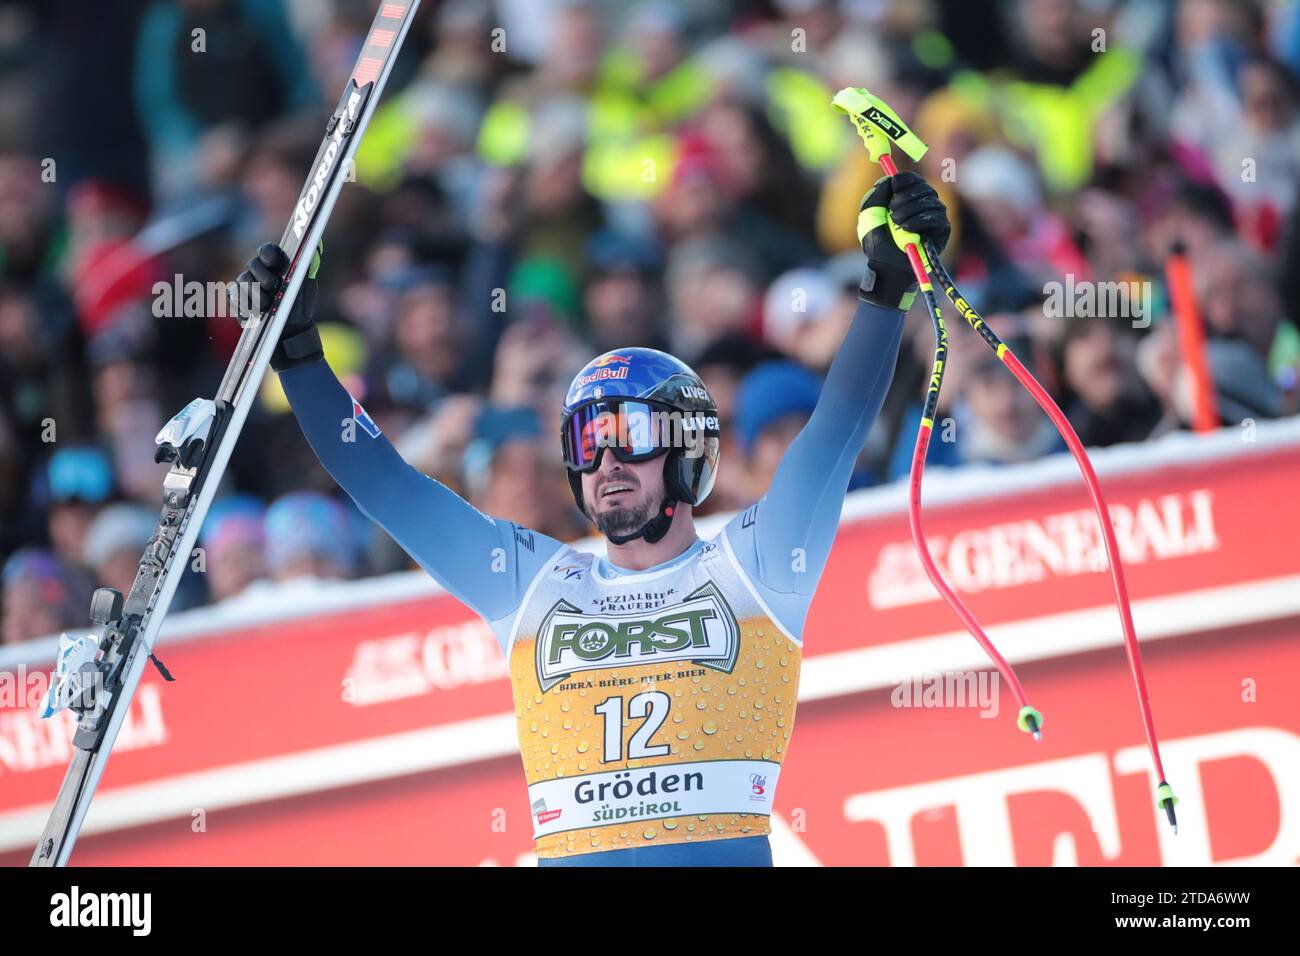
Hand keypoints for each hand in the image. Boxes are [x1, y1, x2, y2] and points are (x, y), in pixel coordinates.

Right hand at [231, 242, 322, 370]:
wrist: (291, 328)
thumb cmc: (299, 303)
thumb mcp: (306, 283)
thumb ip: (309, 263)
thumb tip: (317, 244)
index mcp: (274, 263)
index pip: (267, 251)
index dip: (269, 253)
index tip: (275, 262)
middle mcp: (257, 271)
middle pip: (252, 265)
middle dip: (263, 276)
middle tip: (273, 286)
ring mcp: (245, 285)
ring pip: (242, 282)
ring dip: (256, 294)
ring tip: (267, 306)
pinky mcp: (237, 301)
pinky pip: (234, 298)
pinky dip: (244, 305)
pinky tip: (254, 312)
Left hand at [857, 171, 949, 310]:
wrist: (887, 267)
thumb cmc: (878, 243)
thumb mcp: (869, 217)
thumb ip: (876, 196)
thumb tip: (889, 179)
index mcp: (908, 199)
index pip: (913, 180)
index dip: (906, 178)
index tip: (895, 184)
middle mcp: (924, 205)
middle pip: (923, 187)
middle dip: (905, 197)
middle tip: (892, 211)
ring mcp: (935, 217)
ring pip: (930, 201)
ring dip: (910, 210)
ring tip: (897, 223)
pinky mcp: (942, 230)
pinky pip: (936, 217)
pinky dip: (919, 220)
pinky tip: (907, 229)